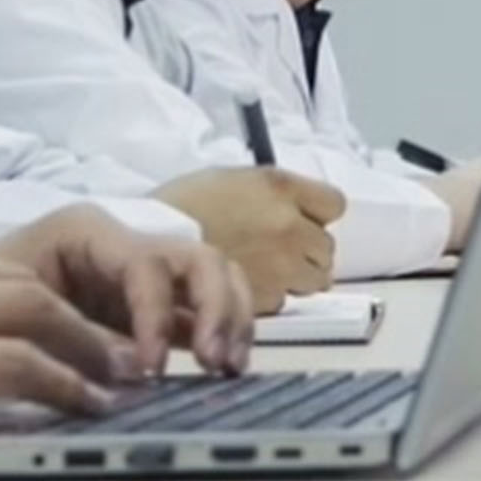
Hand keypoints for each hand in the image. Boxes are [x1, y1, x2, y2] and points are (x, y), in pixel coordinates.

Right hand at [0, 234, 132, 454]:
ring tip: (121, 376)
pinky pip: (10, 361)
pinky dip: (61, 379)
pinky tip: (86, 401)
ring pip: (30, 309)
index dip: (22, 297)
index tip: (55, 327)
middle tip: (113, 348)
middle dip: (75, 313)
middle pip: (17, 279)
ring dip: (86, 345)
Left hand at [2, 204, 255, 378]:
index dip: (158, 315)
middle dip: (219, 309)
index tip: (152, 368)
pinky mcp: (157, 306)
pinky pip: (208, 309)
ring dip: (233, 321)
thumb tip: (132, 373)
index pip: (147, 265)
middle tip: (217, 363)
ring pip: (217, 278)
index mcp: (89, 232)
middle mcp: (128, 245)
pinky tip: (224, 369)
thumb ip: (73, 338)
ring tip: (229, 369)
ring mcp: (147, 275)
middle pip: (200, 260)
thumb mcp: (12, 311)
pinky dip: (225, 333)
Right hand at [155, 163, 345, 307]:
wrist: (146, 239)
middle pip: (325, 247)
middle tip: (278, 252)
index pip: (334, 204)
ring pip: (314, 279)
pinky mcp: (266, 297)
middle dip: (307, 251)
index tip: (305, 220)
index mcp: (280, 187)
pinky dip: (271, 298)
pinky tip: (247, 288)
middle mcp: (288, 225)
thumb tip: (302, 212)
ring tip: (264, 273)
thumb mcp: (233, 180)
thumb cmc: (183, 206)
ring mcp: (280, 264)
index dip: (318, 215)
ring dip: (295, 278)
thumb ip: (275, 196)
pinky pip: (285, 301)